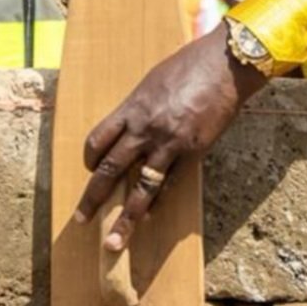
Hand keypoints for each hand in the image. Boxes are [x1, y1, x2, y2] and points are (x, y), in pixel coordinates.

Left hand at [78, 39, 268, 253]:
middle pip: (110, 170)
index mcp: (132, 109)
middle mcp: (145, 129)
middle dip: (93, 198)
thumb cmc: (190, 64)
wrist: (225, 65)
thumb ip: (141, 106)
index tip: (90, 169)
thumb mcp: (153, 81)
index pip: (97, 140)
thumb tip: (134, 123)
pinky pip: (171, 183)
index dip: (90, 159)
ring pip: (141, 188)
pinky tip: (153, 214)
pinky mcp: (194, 152)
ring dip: (127, 217)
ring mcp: (170, 143)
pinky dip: (160, 201)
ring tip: (116, 241)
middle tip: (80, 220)